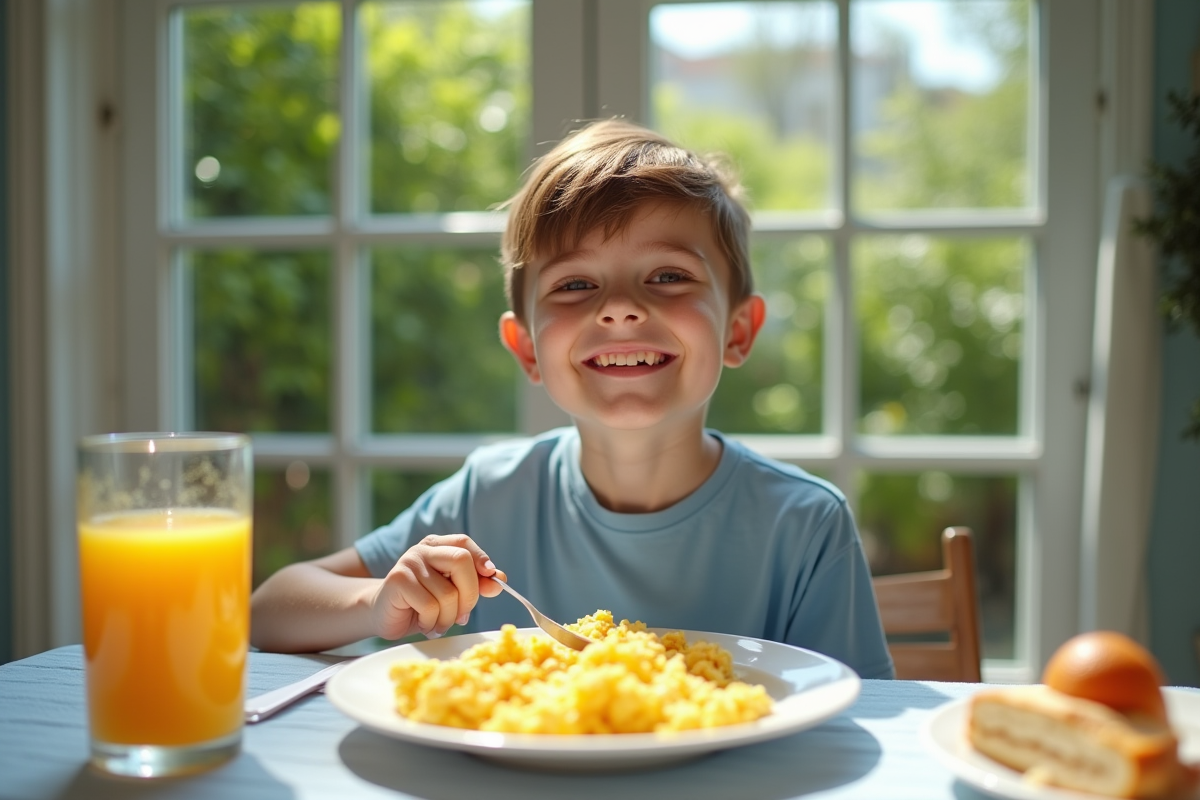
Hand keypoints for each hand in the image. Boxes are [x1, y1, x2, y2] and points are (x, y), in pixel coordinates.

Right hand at [370, 534, 507, 639]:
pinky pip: (430, 606)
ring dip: (448, 618)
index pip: (464, 543)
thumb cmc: (421, 604)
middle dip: (469, 595)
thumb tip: (499, 579)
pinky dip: (431, 622)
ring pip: (448, 593)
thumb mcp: (452, 592)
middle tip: (462, 615)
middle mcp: (423, 550)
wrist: (384, 616)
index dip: (481, 559)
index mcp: (437, 546)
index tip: (491, 577)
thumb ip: (475, 583)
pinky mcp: (398, 580)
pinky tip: (424, 623)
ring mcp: (409, 563)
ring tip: (437, 623)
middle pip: (461, 561)